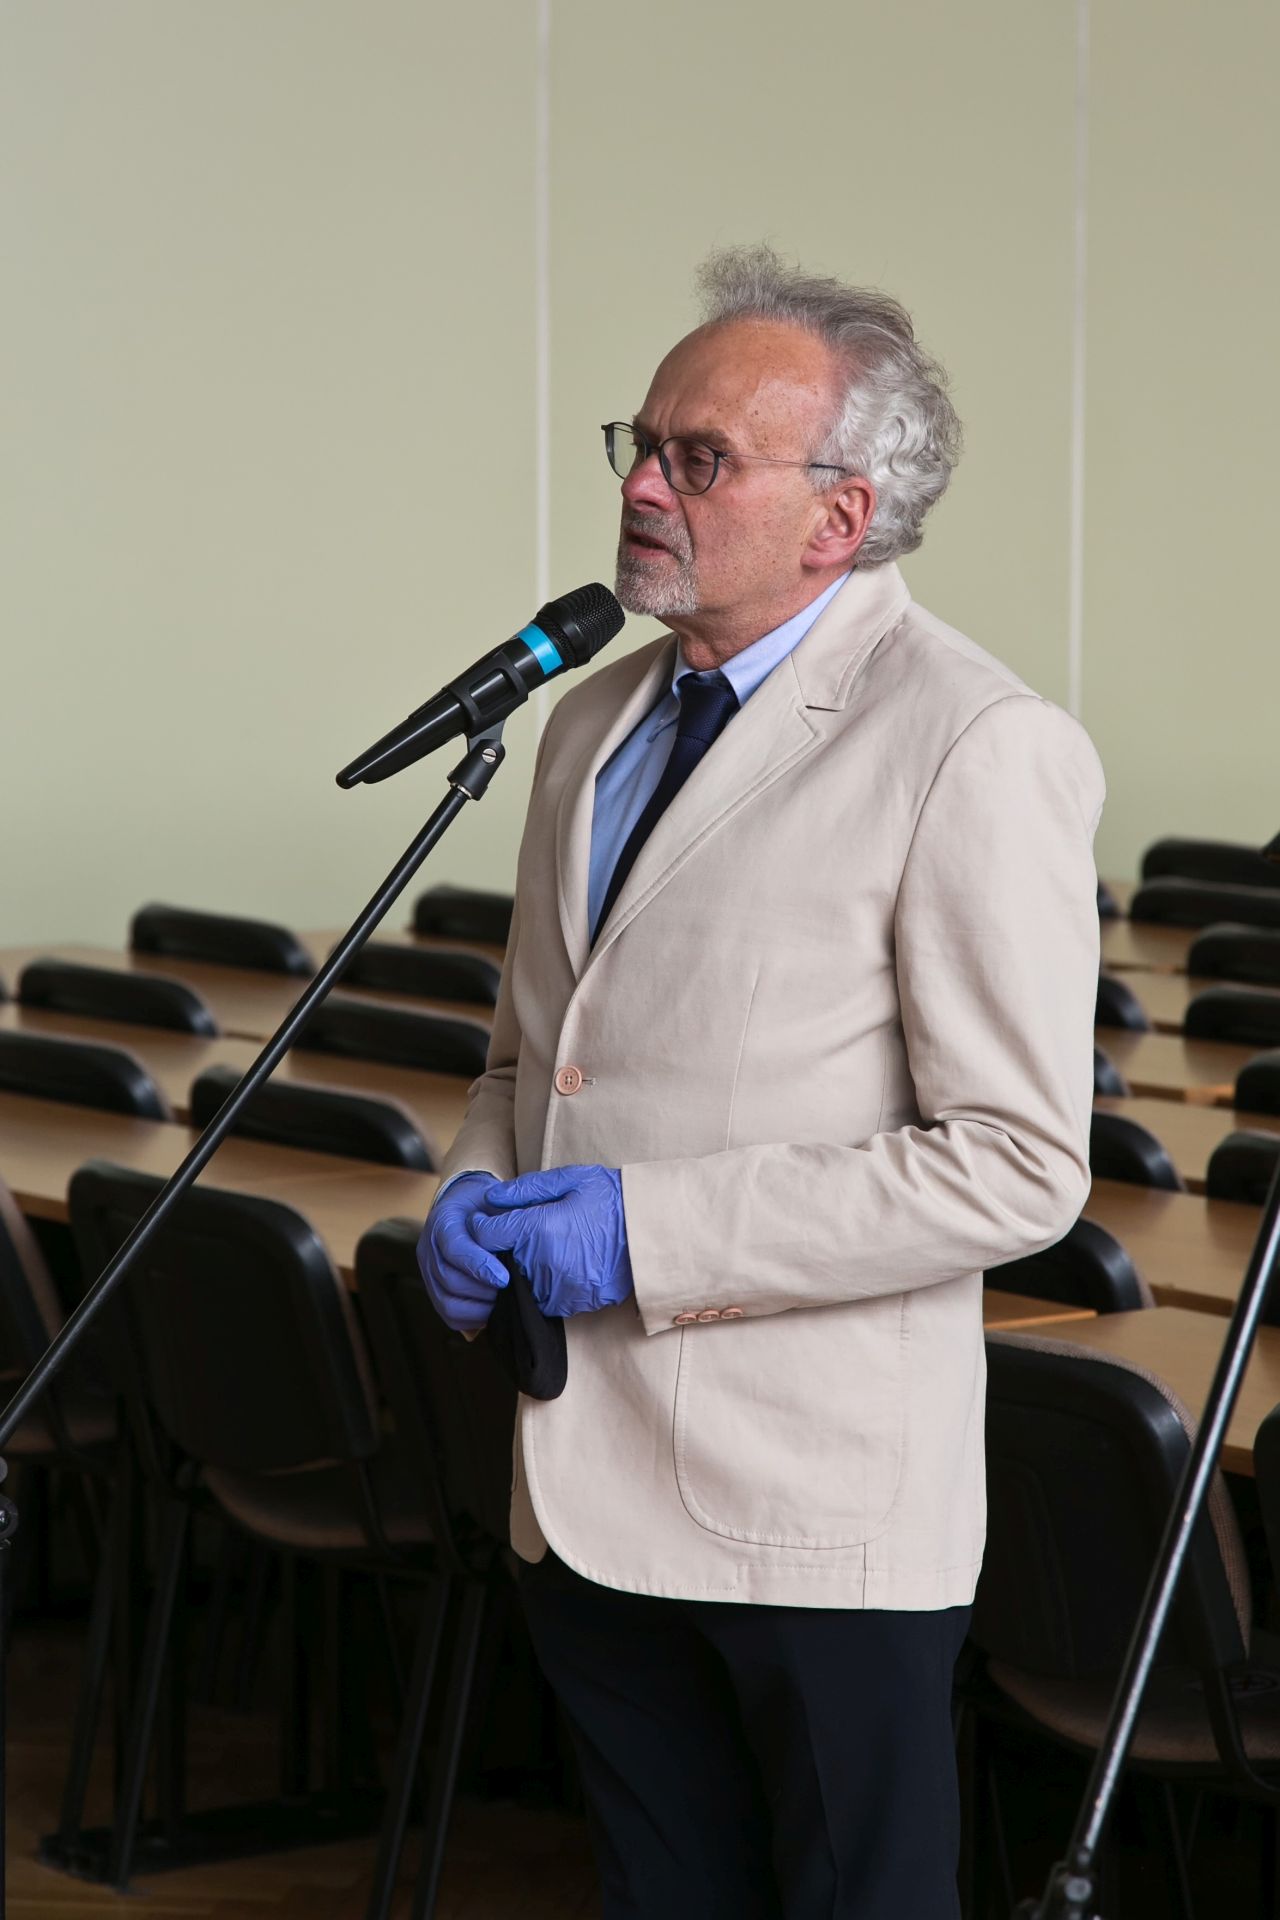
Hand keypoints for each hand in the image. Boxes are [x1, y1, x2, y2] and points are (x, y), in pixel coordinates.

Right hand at [417, 1171, 509, 1332]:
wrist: (468, 1207)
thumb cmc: (488, 1205)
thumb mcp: (497, 1200)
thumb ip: (504, 1220)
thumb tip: (523, 1244)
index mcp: (443, 1220)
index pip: (455, 1248)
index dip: (479, 1266)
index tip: (504, 1278)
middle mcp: (429, 1248)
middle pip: (449, 1279)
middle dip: (483, 1291)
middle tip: (511, 1293)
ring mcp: (428, 1272)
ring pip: (447, 1303)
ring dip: (479, 1308)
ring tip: (505, 1303)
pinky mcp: (435, 1292)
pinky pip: (449, 1316)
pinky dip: (474, 1318)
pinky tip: (494, 1311)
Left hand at [471, 1164, 632, 1318]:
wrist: (652, 1233)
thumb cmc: (612, 1200)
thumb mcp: (571, 1180)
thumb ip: (526, 1189)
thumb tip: (491, 1198)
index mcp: (540, 1229)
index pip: (487, 1235)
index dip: (481, 1225)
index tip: (486, 1220)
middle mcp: (543, 1263)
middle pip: (500, 1260)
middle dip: (502, 1247)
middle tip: (519, 1232)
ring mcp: (557, 1288)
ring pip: (519, 1281)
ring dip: (521, 1268)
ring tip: (543, 1248)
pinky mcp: (571, 1303)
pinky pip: (542, 1297)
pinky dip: (543, 1284)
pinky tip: (558, 1265)